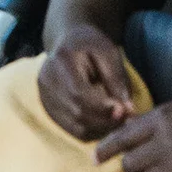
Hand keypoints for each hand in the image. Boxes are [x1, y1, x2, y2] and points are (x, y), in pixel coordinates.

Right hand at [38, 24, 133, 140]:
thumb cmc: (91, 44)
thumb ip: (116, 80)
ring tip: (117, 120)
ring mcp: (44, 96)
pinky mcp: (48, 108)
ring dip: (100, 129)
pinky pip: (72, 129)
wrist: (68, 41)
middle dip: (105, 121)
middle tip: (126, 118)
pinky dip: (91, 130)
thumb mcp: (108, 53)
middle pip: (76, 113)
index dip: (102, 108)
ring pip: (75, 126)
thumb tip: (127, 111)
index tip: (125, 111)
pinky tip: (104, 121)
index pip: (79, 94)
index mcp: (61, 60)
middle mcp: (47, 80)